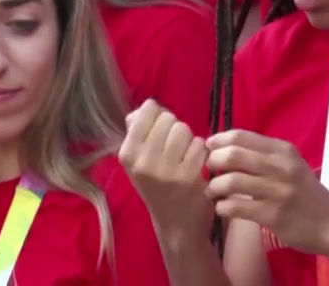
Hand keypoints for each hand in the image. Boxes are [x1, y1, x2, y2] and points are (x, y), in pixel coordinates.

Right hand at [119, 100, 211, 238]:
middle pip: (168, 118)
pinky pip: (200, 145)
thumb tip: (146, 106)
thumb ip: (139, 131)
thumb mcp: (139, 161)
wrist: (176, 223)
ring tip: (184, 157)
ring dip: (189, 140)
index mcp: (127, 154)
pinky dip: (201, 152)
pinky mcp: (188, 177)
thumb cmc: (158, 186)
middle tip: (174, 149)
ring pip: (184, 130)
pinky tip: (195, 166)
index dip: (159, 116)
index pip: (148, 111)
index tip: (160, 132)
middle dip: (175, 128)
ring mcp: (165, 170)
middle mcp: (142, 162)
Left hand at [205, 130, 328, 255]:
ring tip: (213, 194)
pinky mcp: (273, 215)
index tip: (210, 149)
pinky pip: (236, 207)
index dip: (219, 140)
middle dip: (213, 163)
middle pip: (233, 155)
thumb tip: (225, 149)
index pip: (242, 136)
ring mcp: (277, 191)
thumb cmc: (307, 194)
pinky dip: (222, 207)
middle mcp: (281, 166)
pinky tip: (224, 209)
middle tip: (210, 173)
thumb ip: (265, 156)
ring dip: (214, 188)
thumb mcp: (292, 166)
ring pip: (230, 181)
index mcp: (284, 150)